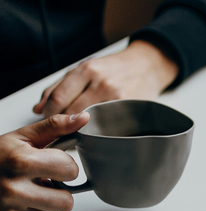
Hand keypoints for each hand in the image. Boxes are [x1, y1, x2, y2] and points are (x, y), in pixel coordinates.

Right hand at [0, 113, 89, 210]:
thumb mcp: (20, 138)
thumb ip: (54, 128)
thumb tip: (83, 118)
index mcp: (20, 161)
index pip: (71, 170)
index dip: (63, 166)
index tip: (50, 164)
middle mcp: (13, 189)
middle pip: (67, 201)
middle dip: (57, 191)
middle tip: (39, 182)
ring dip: (44, 205)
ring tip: (25, 193)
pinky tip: (15, 205)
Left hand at [33, 40, 178, 117]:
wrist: (148, 66)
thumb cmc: (114, 68)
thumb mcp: (85, 68)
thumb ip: (59, 87)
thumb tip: (37, 109)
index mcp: (87, 69)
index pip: (58, 98)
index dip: (49, 113)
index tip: (48, 119)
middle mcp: (102, 82)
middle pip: (71, 112)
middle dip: (62, 123)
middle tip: (61, 127)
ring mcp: (117, 97)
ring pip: (88, 121)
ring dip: (79, 128)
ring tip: (78, 129)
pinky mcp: (130, 108)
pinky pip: (107, 125)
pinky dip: (98, 130)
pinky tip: (96, 129)